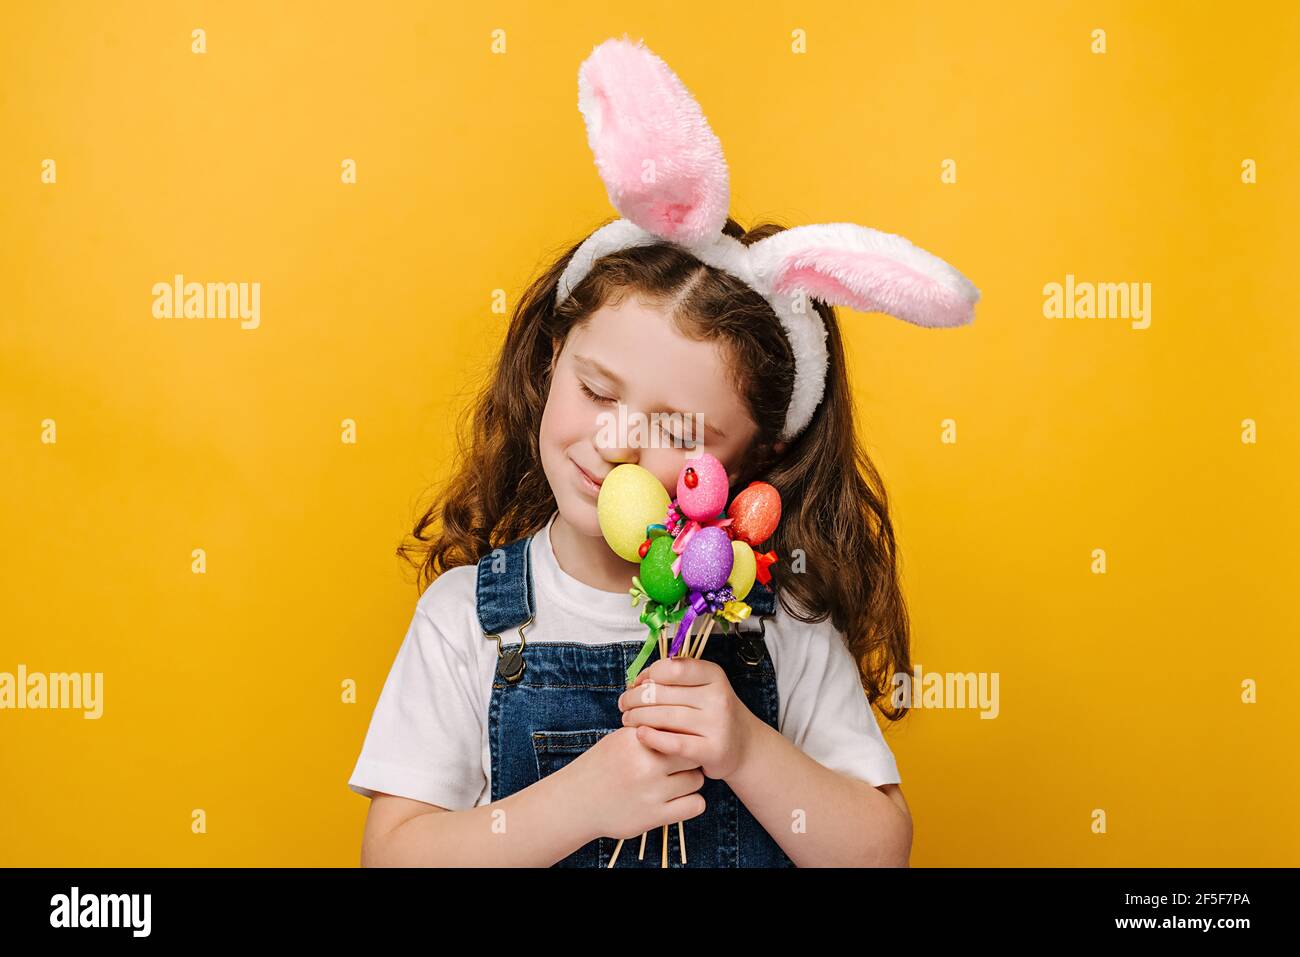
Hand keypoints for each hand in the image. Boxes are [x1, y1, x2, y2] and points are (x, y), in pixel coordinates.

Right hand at [564, 727, 705, 840]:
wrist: (576, 802)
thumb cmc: (603, 766)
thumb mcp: (621, 739)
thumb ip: (652, 730)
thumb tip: (688, 721)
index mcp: (636, 739)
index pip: (679, 729)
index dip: (682, 735)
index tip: (679, 741)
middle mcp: (644, 764)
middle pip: (692, 753)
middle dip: (689, 757)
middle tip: (680, 762)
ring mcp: (650, 792)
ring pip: (697, 779)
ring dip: (690, 780)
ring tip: (674, 781)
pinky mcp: (654, 816)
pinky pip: (695, 805)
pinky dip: (692, 802)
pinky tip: (678, 799)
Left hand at [618, 656, 758, 780]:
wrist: (744, 745)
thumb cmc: (711, 713)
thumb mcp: (701, 688)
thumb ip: (673, 680)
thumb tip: (637, 680)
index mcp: (714, 675)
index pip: (672, 667)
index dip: (648, 674)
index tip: (637, 684)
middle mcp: (719, 697)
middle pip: (663, 693)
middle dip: (636, 698)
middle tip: (624, 704)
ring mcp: (718, 725)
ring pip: (665, 717)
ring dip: (638, 717)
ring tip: (627, 719)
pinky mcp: (713, 750)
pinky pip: (674, 743)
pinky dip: (652, 738)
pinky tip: (640, 734)